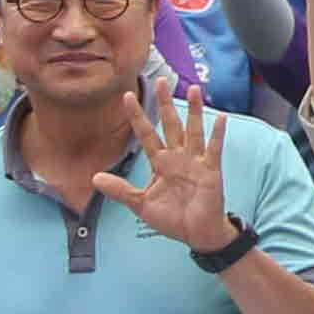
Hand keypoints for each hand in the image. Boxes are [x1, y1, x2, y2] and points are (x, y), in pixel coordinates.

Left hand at [90, 78, 241, 254]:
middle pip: (170, 124)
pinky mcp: (211, 172)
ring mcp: (195, 163)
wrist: (196, 234)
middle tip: (161, 80)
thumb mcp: (140, 204)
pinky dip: (217, 134)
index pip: (146, 134)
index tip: (127, 96)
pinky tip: (220, 118)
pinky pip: (213, 150)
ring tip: (194, 89)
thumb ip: (120, 189)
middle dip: (165, 103)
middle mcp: (178, 158)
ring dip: (194, 110)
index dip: (137, 116)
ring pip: (193, 130)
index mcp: (160, 163)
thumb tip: (94, 178)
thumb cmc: (171, 218)